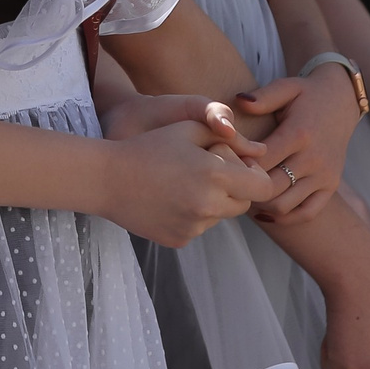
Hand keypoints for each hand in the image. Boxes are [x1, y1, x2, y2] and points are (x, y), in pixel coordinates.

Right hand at [99, 118, 278, 247]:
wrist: (106, 179)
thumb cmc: (149, 146)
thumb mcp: (189, 128)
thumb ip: (229, 138)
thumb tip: (258, 154)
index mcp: (216, 175)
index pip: (263, 187)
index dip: (256, 175)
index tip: (240, 166)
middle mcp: (209, 205)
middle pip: (244, 204)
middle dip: (235, 188)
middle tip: (208, 172)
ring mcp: (194, 227)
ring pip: (220, 216)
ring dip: (212, 202)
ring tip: (181, 183)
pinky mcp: (179, 240)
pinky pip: (198, 227)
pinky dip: (191, 215)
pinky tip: (168, 199)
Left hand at [233, 67, 364, 223]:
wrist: (342, 101)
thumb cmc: (307, 94)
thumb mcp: (286, 87)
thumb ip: (263, 97)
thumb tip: (238, 101)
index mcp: (299, 134)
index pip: (261, 161)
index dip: (238, 165)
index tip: (225, 161)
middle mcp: (313, 159)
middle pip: (270, 187)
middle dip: (246, 187)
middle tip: (229, 182)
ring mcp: (324, 176)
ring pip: (284, 205)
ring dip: (261, 203)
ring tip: (245, 192)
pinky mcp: (331, 186)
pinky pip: (306, 213)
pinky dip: (284, 217)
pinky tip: (265, 209)